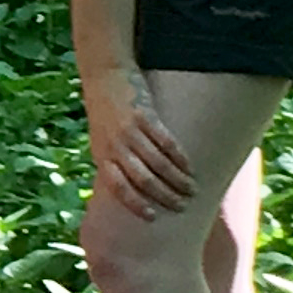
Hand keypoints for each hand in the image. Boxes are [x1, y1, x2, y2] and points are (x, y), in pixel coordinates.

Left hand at [85, 61, 195, 218]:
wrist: (105, 75)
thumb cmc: (104, 112)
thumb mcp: (101, 139)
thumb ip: (113, 161)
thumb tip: (130, 188)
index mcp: (102, 156)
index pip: (119, 188)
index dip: (136, 203)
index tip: (153, 217)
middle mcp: (115, 146)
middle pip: (142, 179)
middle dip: (164, 196)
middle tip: (182, 206)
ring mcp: (130, 131)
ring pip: (158, 163)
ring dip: (177, 180)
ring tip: (191, 190)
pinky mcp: (145, 116)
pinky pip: (166, 142)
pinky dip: (180, 158)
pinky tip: (190, 168)